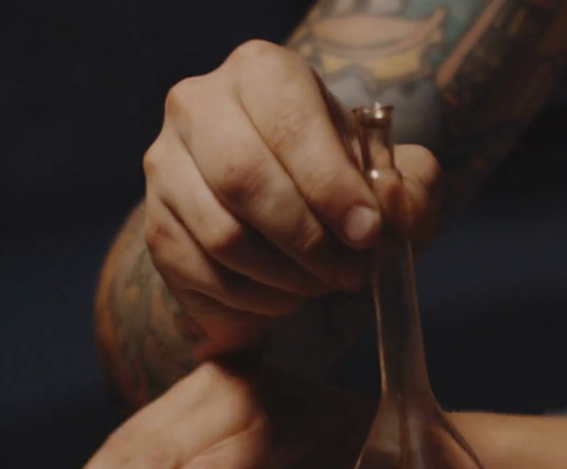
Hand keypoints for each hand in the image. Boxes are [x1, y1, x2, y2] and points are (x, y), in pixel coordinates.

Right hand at [144, 40, 442, 353]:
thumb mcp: (394, 177)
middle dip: (308, 238)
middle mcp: (199, 106)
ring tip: (325, 283)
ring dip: (286, 274)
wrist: (288, 213)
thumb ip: (410, 189)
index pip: (288, 124)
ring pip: (222, 234)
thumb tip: (388, 213)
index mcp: (261, 71)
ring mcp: (166, 167)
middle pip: (244, 179)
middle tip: (351, 272)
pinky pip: (204, 274)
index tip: (367, 233)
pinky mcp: (156, 226)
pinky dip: (257, 298)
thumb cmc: (342, 184)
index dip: (330, 185)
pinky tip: (289, 294)